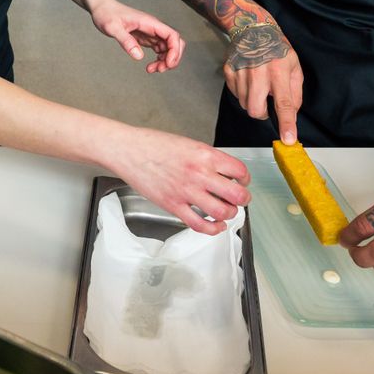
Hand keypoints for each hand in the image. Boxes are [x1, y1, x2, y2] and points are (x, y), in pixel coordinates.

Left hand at [89, 0, 184, 73]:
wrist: (101, 8)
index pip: (172, 35)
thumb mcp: (113, 28)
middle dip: (173, 57)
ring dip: (165, 61)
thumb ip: (126, 41)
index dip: (175, 50)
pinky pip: (160, 49)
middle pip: (175, 42)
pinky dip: (159, 59)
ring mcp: (150, 32)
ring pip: (168, 48)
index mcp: (149, 22)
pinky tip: (150, 66)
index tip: (167, 63)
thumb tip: (139, 56)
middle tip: (160, 69)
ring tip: (151, 69)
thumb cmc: (106, 14)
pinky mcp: (146, 37)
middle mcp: (153, 27)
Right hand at [107, 128, 250, 234]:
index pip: (240, 171)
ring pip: (223, 212)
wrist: (128, 150)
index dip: (245, 179)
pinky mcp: (173, 206)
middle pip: (237, 194)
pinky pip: (200, 225)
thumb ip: (207, 158)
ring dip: (230, 214)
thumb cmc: (153, 144)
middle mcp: (199, 173)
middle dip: (243, 199)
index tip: (242, 181)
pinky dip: (213, 229)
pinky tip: (216, 225)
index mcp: (204, 154)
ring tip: (227, 211)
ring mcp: (186, 191)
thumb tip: (223, 173)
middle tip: (240, 199)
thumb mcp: (187, 143)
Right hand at [223, 20, 302, 143]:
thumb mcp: (294, 67)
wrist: (253, 28)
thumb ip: (295, 93)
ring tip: (258, 86)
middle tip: (266, 104)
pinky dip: (243, 93)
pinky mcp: (229, 71)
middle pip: (255, 109)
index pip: (284, 103)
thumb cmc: (277, 49)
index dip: (286, 123)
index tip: (287, 139)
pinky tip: (248, 80)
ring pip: (244, 104)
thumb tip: (291, 114)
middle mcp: (258, 72)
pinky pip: (235, 94)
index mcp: (278, 71)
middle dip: (261, 114)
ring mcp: (241, 72)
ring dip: (252, 102)